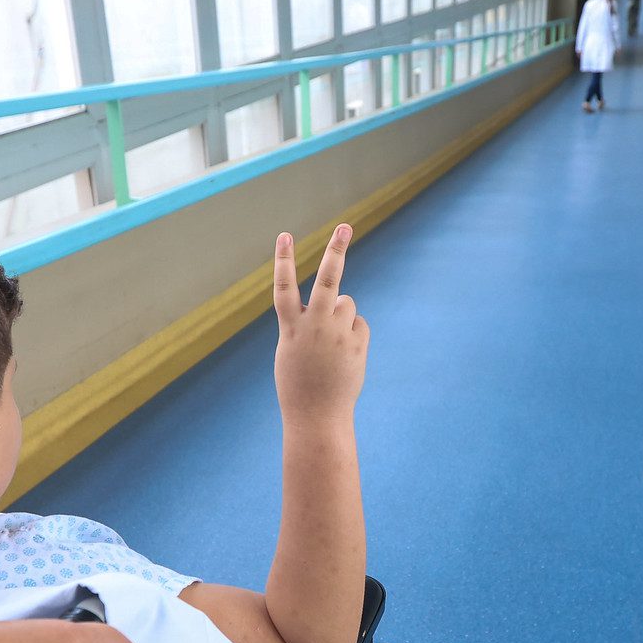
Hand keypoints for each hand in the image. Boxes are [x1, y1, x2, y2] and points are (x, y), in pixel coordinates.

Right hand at [272, 226, 369, 428]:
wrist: (316, 416)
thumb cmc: (298, 382)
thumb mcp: (291, 348)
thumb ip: (307, 322)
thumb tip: (337, 302)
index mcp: (291, 327)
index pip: (284, 287)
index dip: (283, 260)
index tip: (284, 235)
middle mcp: (315, 327)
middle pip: (328, 280)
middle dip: (336, 250)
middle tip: (345, 227)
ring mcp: (338, 335)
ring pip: (348, 303)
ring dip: (342, 314)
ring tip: (332, 342)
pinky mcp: (357, 345)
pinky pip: (359, 324)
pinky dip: (353, 333)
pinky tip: (345, 354)